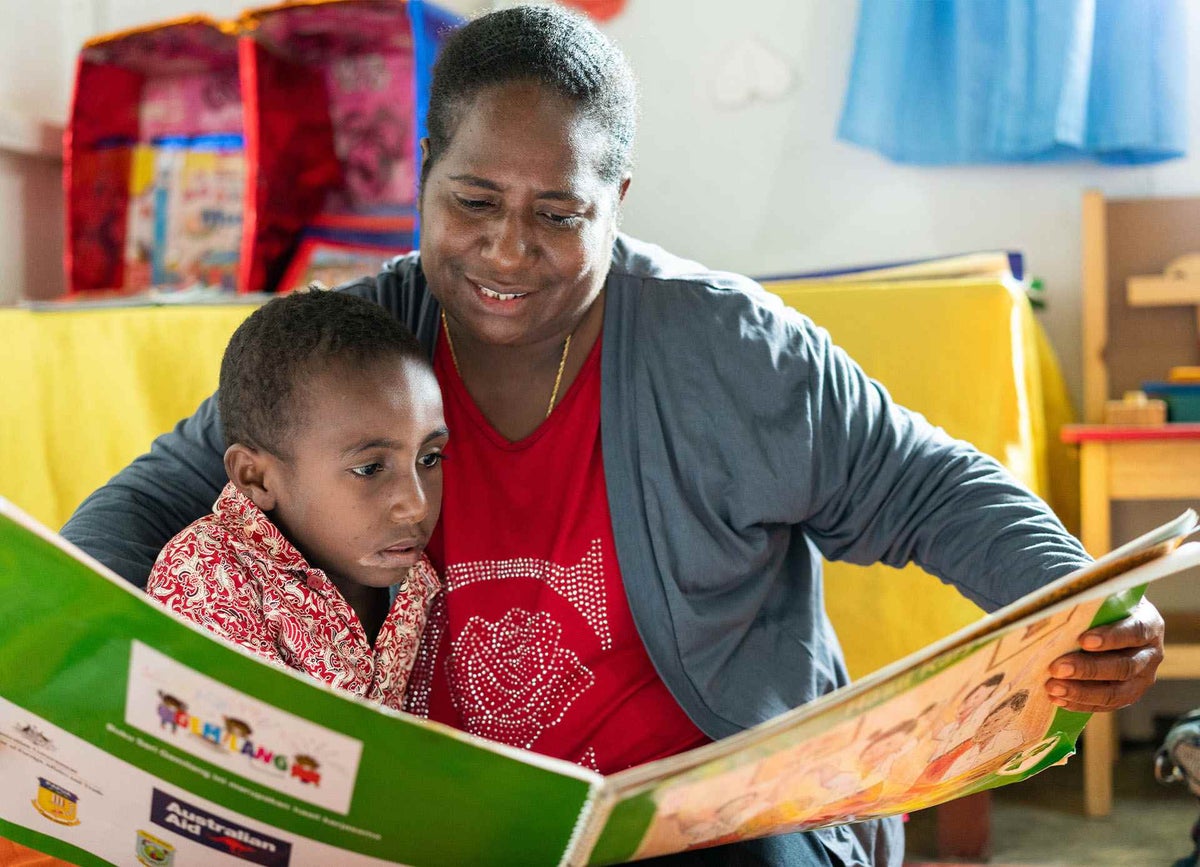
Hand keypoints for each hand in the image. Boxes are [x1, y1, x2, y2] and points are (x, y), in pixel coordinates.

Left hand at [1044, 598, 1163, 711]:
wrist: (1114, 621)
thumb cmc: (1104, 606)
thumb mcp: (1103, 599)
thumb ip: (1088, 603)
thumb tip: (1055, 607)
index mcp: (1149, 624)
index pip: (1135, 631)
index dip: (1111, 637)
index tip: (1083, 640)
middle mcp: (1150, 654)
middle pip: (1124, 666)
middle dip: (1088, 669)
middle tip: (1057, 668)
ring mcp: (1142, 678)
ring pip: (1116, 692)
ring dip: (1082, 692)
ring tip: (1053, 687)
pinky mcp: (1128, 694)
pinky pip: (1106, 704)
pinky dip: (1081, 704)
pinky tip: (1057, 699)